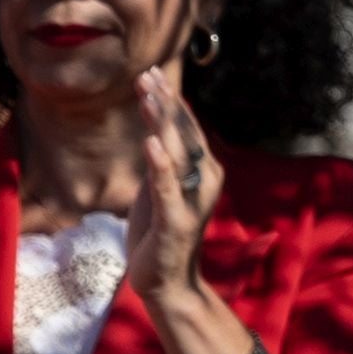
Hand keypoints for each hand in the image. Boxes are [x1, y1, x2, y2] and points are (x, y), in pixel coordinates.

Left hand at [129, 63, 222, 305]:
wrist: (166, 280)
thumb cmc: (159, 233)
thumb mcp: (158, 189)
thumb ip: (161, 161)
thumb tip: (155, 129)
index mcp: (200, 171)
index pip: (184, 128)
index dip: (169, 100)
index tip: (151, 73)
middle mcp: (203, 180)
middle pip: (183, 134)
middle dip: (165, 103)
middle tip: (149, 73)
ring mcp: (192, 200)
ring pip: (177, 153)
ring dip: (162, 123)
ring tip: (149, 96)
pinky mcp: (176, 220)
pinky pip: (166, 187)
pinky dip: (160, 164)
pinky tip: (150, 142)